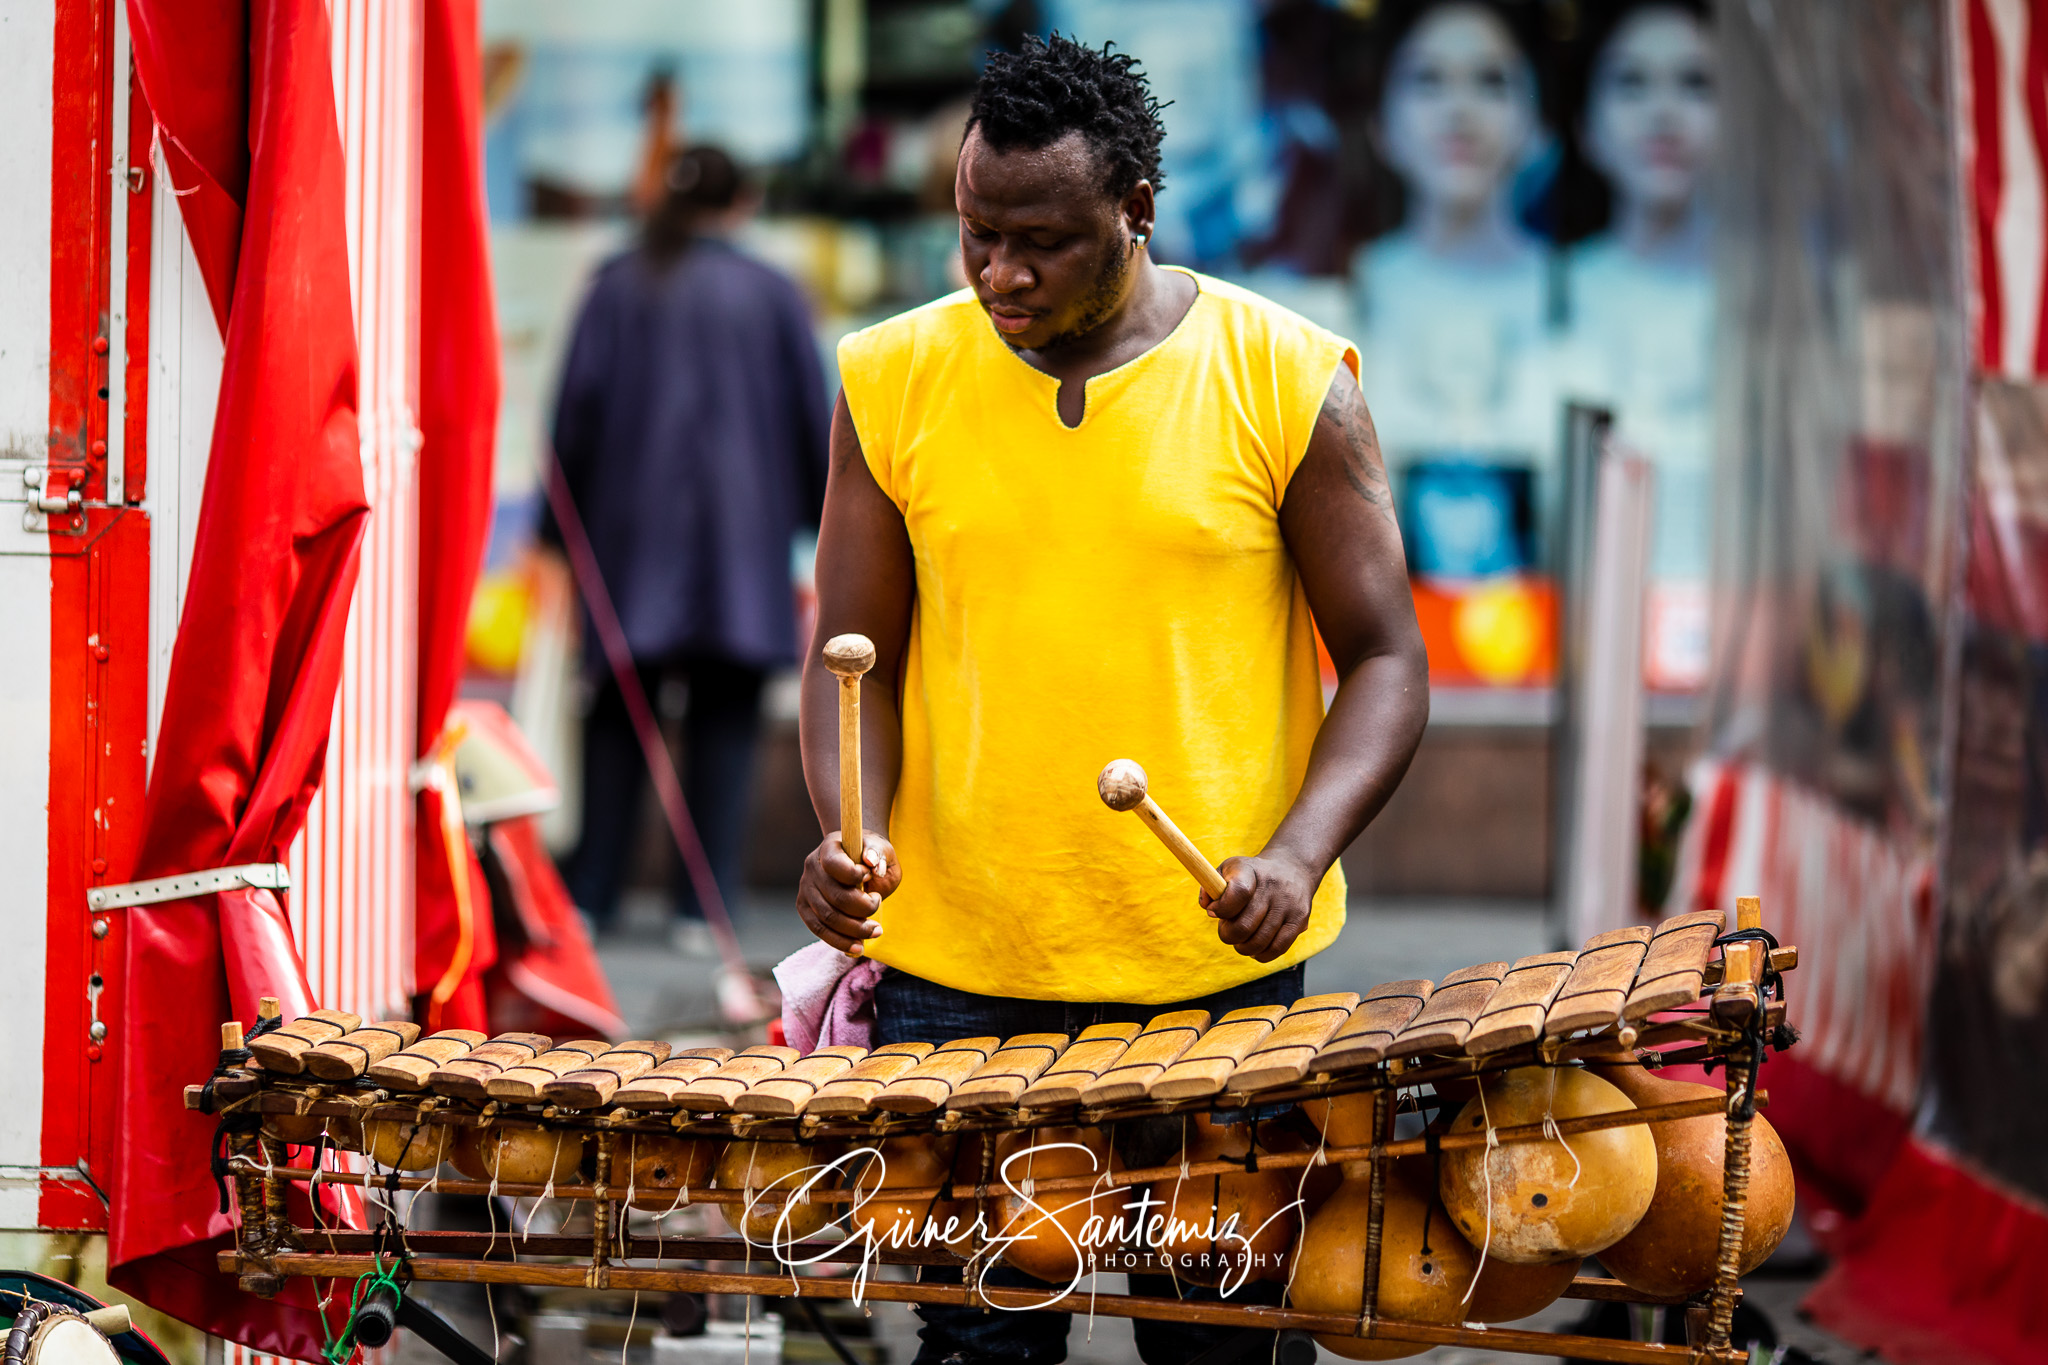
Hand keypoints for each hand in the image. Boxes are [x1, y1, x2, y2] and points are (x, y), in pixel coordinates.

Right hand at [797, 831, 900, 956]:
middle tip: (879, 905)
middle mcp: (812, 866)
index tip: (870, 876)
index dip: (854, 875)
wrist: (860, 863)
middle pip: (834, 896)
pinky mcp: (805, 908)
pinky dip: (840, 941)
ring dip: (855, 930)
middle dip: (863, 909)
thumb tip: (872, 863)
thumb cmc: (872, 856)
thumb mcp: (882, 848)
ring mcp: (806, 888)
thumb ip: (879, 853)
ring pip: (827, 918)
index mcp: (830, 847)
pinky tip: (858, 948)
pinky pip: (819, 930)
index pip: (834, 864)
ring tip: (876, 931)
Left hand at [1201, 852, 1318, 962]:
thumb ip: (1210, 887)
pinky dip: (1262, 954)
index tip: (1214, 911)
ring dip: (1243, 947)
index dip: (1222, 908)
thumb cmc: (1251, 875)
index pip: (1238, 893)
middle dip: (1228, 935)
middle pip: (1245, 926)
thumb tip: (1208, 908)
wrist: (1292, 869)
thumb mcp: (1229, 870)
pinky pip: (1278, 948)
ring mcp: (1288, 905)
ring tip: (1241, 939)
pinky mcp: (1299, 920)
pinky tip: (1255, 948)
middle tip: (1228, 929)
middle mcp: (1272, 887)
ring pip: (1259, 941)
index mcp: (1250, 871)